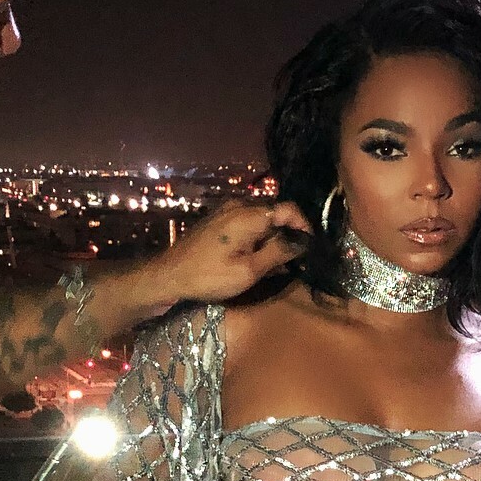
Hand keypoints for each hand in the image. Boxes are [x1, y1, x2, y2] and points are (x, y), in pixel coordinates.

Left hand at [147, 200, 311, 305]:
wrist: (170, 274)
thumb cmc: (209, 276)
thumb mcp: (248, 271)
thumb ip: (277, 253)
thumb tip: (303, 242)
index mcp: (249, 215)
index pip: (289, 209)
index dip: (304, 227)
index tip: (309, 248)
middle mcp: (240, 205)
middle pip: (276, 212)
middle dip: (289, 233)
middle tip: (296, 259)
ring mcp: (228, 210)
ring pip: (263, 218)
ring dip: (274, 237)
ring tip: (279, 262)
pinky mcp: (220, 219)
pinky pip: (249, 222)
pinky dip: (259, 236)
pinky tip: (259, 257)